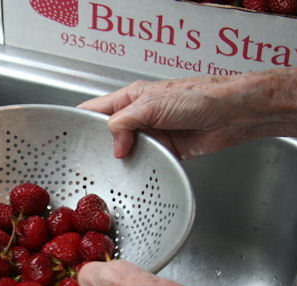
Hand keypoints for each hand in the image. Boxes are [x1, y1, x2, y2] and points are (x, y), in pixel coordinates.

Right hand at [78, 68, 296, 158]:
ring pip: (124, 150)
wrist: (231, 114)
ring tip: (106, 174)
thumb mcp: (152, 105)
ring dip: (119, 161)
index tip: (65, 139)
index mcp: (129, 99)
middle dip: (97, 147)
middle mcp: (137, 117)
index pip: (95, 110)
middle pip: (107, 134)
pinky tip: (131, 177)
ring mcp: (150, 135)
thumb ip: (125, 122)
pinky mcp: (163, 151)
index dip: (79, 123)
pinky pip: (144, 162)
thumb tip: (113, 145)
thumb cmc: (198, 97)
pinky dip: (138, 169)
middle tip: (84, 164)